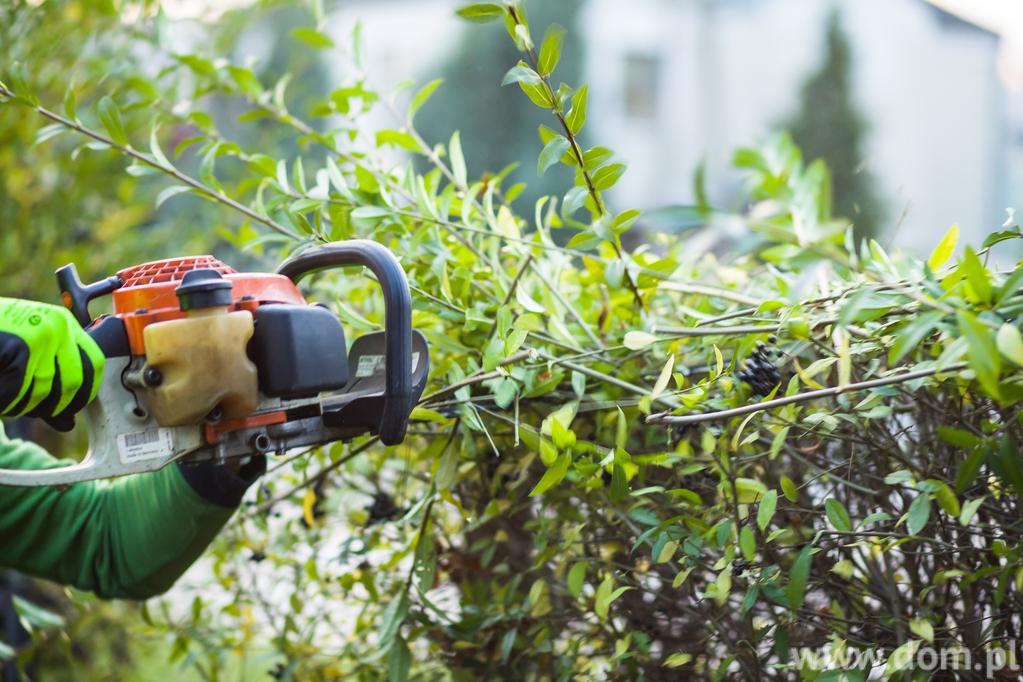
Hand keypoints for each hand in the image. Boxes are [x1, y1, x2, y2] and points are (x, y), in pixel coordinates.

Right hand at [0, 298, 104, 420]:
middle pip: (72, 383)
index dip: (83, 393)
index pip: (94, 365)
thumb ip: (48, 389)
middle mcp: (58, 326)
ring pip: (42, 391)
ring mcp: (40, 334)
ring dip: (19, 405)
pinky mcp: (18, 346)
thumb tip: (69, 424)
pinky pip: (17, 390)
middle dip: (49, 406)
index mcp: (64, 324)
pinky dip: (4, 402)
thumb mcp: (25, 361)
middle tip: (23, 407)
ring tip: (5, 396)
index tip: (67, 409)